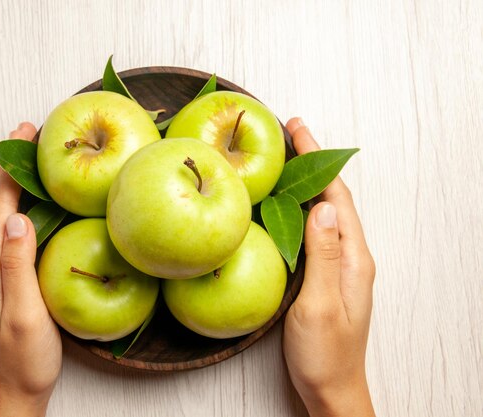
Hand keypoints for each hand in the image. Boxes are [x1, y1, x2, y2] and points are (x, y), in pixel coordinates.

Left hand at [0, 122, 61, 416]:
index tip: (24, 132)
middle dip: (10, 165)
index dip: (10, 167)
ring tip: (33, 158)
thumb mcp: (25, 314)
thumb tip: (17, 219)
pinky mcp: (7, 278)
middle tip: (29, 133)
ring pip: (2, 216)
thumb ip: (18, 267)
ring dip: (15, 182)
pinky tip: (35, 203)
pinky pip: (11, 231)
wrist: (14, 391)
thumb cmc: (24, 359)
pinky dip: (21, 206)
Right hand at [282, 118, 375, 416]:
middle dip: (311, 161)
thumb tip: (322, 207)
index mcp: (352, 258)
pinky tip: (282, 205)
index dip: (317, 159)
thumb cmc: (325, 354)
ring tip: (283, 158)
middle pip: (331, 197)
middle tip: (288, 133)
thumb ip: (322, 256)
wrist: (331, 389)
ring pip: (321, 211)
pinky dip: (297, 207)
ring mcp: (337, 265)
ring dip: (304, 181)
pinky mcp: (323, 274)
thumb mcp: (320, 305)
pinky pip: (311, 230)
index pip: (336, 195)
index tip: (298, 129)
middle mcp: (349, 255)